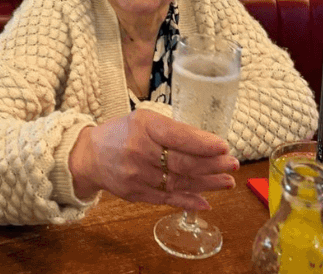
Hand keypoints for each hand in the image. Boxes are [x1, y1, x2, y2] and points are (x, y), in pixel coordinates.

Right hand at [69, 110, 238, 211]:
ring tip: (226, 181)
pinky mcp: (136, 193)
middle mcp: (138, 150)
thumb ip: (172, 130)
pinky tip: (205, 201)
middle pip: (182, 162)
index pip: (177, 136)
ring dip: (206, 184)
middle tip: (232, 164)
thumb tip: (208, 143)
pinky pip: (166, 198)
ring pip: (178, 182)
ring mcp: (136, 174)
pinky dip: (188, 201)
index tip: (223, 146)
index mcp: (142, 126)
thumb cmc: (121, 133)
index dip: (202, 143)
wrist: (90, 155)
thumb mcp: (143, 120)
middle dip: (211, 165)